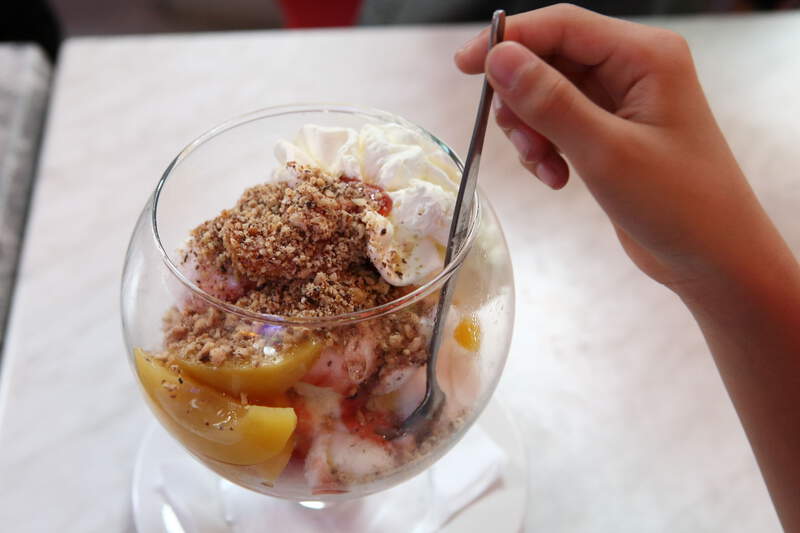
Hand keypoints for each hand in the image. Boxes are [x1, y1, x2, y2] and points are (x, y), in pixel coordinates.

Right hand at [455, 4, 781, 295]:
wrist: (714, 259)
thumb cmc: (679, 204)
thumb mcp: (605, 151)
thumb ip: (549, 101)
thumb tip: (499, 58)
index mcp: (644, 56)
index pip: (562, 26)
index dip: (509, 40)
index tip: (464, 66)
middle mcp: (633, 69)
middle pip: (550, 59)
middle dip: (522, 99)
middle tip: (518, 138)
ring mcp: (622, 102)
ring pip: (549, 94)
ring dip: (532, 130)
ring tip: (544, 167)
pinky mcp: (612, 132)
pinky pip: (559, 124)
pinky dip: (547, 149)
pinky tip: (557, 179)